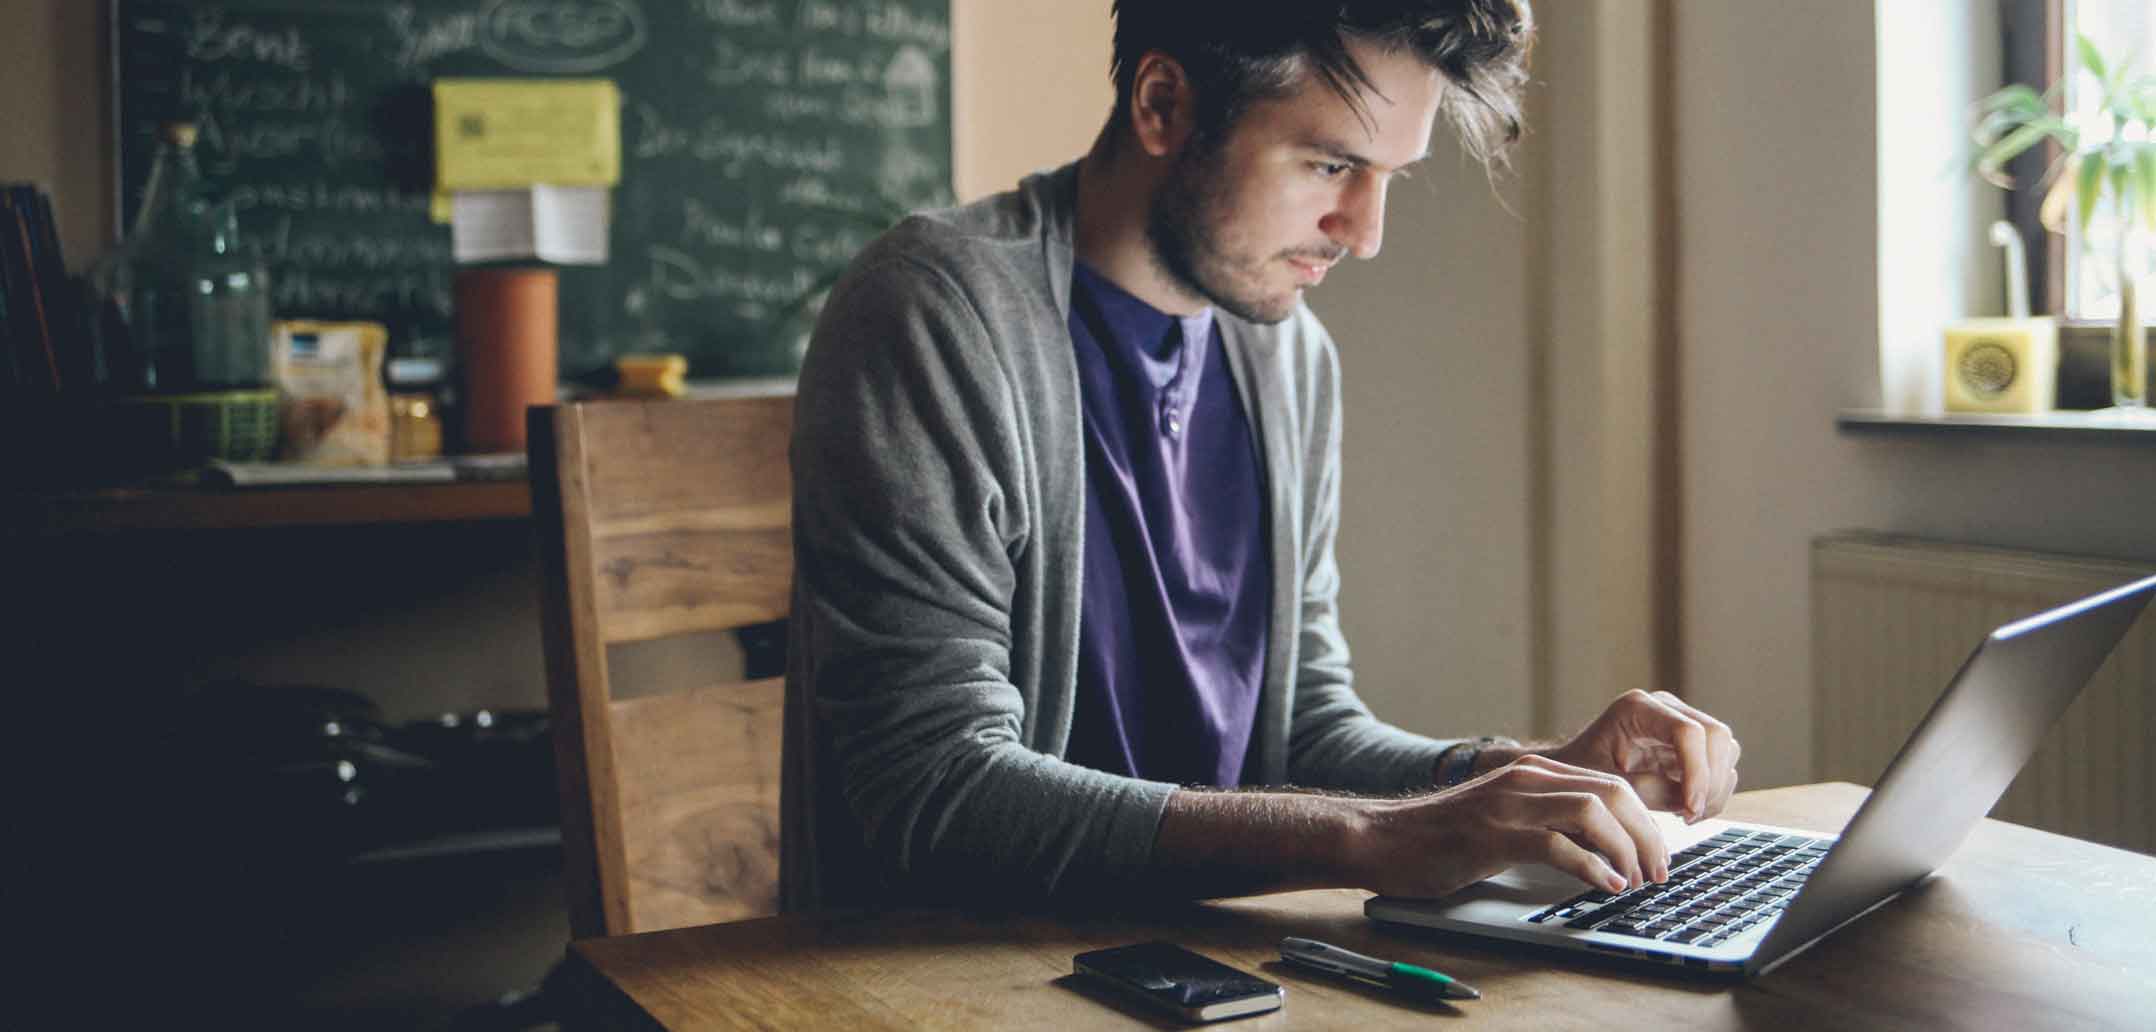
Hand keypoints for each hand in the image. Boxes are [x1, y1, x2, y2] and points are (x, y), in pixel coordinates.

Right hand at [1344, 754, 1669, 897]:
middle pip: (1612, 792)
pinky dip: (1590, 868)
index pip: (1610, 783)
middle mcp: (1525, 779)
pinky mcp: (1492, 835)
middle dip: (1646, 834)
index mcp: (1532, 772)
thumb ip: (1546, 819)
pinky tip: (1604, 886)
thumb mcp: (1503, 817)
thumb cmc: (1441, 837)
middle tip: (1657, 872)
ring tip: (1634, 881)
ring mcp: (1508, 804)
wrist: (1382, 838)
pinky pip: (1556, 845)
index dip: (1644, 821)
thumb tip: (1602, 848)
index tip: (1655, 855)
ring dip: (1625, 850)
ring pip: (1593, 812)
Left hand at [1545, 690, 1739, 822]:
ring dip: (1715, 788)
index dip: (1697, 772)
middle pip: (1716, 736)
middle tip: (1689, 815)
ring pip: (1726, 749)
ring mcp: (1681, 722)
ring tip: (1686, 814)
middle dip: (1710, 782)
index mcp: (1637, 709)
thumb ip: (1643, 790)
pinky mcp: (1690, 744)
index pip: (1688, 732)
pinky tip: (1687, 808)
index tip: (1689, 808)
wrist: (1572, 770)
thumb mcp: (1604, 783)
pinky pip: (1721, 764)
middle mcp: (1665, 708)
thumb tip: (1687, 801)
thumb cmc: (1580, 772)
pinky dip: (1714, 791)